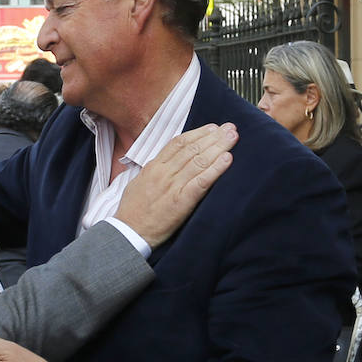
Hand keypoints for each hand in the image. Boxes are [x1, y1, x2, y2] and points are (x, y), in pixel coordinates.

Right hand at [116, 122, 236, 246]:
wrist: (128, 233)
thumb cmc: (132, 212)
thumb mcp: (137, 183)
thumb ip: (152, 171)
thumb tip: (163, 162)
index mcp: (153, 167)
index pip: (178, 143)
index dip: (198, 133)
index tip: (212, 128)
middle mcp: (164, 173)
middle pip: (192, 149)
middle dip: (213, 136)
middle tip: (230, 127)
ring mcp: (172, 186)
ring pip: (199, 161)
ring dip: (218, 147)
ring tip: (233, 137)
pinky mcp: (181, 201)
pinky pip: (201, 182)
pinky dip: (215, 169)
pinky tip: (227, 159)